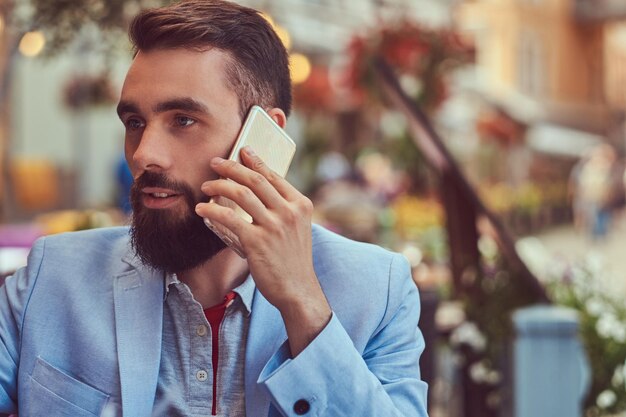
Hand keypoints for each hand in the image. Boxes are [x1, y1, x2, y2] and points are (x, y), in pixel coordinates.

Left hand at [195, 146, 330, 355]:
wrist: (298, 289)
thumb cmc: (293, 260)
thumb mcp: (296, 229)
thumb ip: (280, 210)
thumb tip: (252, 193)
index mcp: (300, 205)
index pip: (274, 176)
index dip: (256, 161)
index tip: (242, 151)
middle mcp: (289, 211)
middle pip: (256, 179)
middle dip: (232, 167)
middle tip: (215, 163)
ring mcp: (274, 226)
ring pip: (242, 193)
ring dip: (219, 185)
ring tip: (205, 186)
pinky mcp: (257, 241)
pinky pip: (229, 218)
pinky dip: (212, 210)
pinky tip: (202, 209)